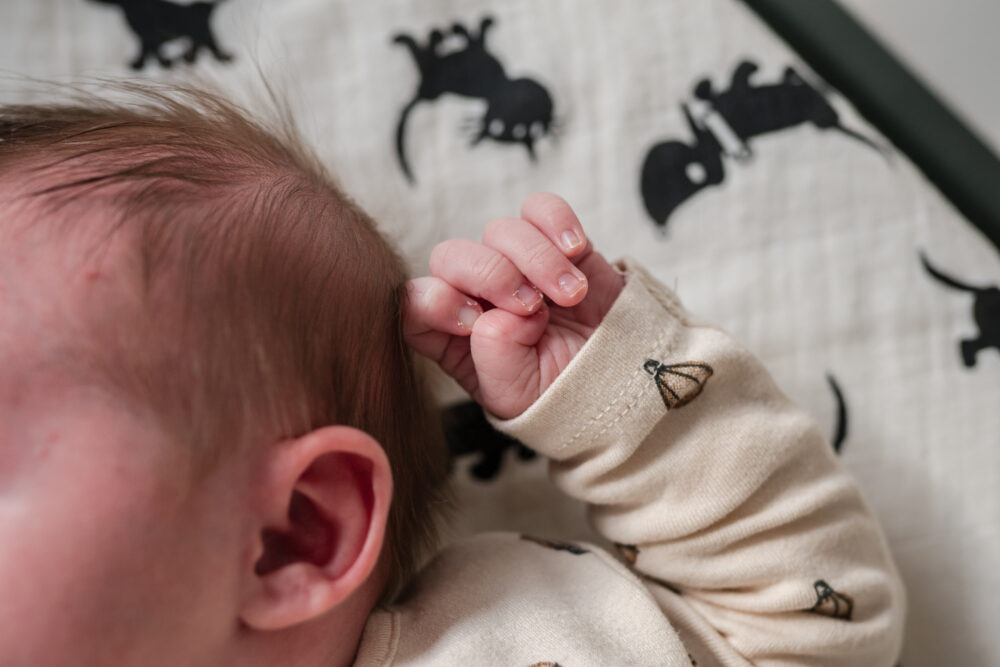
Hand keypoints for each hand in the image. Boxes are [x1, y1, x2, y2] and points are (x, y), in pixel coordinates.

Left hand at [404, 193, 624, 418]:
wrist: (619, 379)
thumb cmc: (559, 394)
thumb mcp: (517, 396)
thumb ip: (494, 357)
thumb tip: (500, 315)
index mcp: (451, 337)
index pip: (416, 301)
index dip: (436, 301)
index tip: (474, 321)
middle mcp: (475, 294)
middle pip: (451, 256)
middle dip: (491, 274)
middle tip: (531, 306)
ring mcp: (514, 265)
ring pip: (500, 230)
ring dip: (537, 260)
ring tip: (571, 296)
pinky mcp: (554, 243)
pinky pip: (540, 209)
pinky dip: (557, 222)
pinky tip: (575, 253)